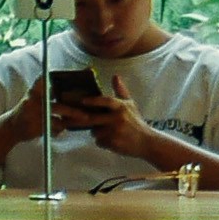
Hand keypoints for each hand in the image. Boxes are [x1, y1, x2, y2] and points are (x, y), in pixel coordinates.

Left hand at [50, 82, 165, 168]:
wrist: (147, 142)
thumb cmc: (136, 122)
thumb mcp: (130, 104)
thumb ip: (120, 91)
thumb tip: (115, 76)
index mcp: (121, 107)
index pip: (106, 101)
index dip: (94, 101)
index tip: (83, 101)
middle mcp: (118, 118)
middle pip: (93, 118)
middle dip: (81, 120)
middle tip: (71, 119)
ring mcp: (116, 132)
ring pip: (95, 131)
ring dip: (96, 132)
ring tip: (106, 131)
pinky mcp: (114, 143)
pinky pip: (99, 142)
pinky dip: (101, 141)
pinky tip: (110, 140)